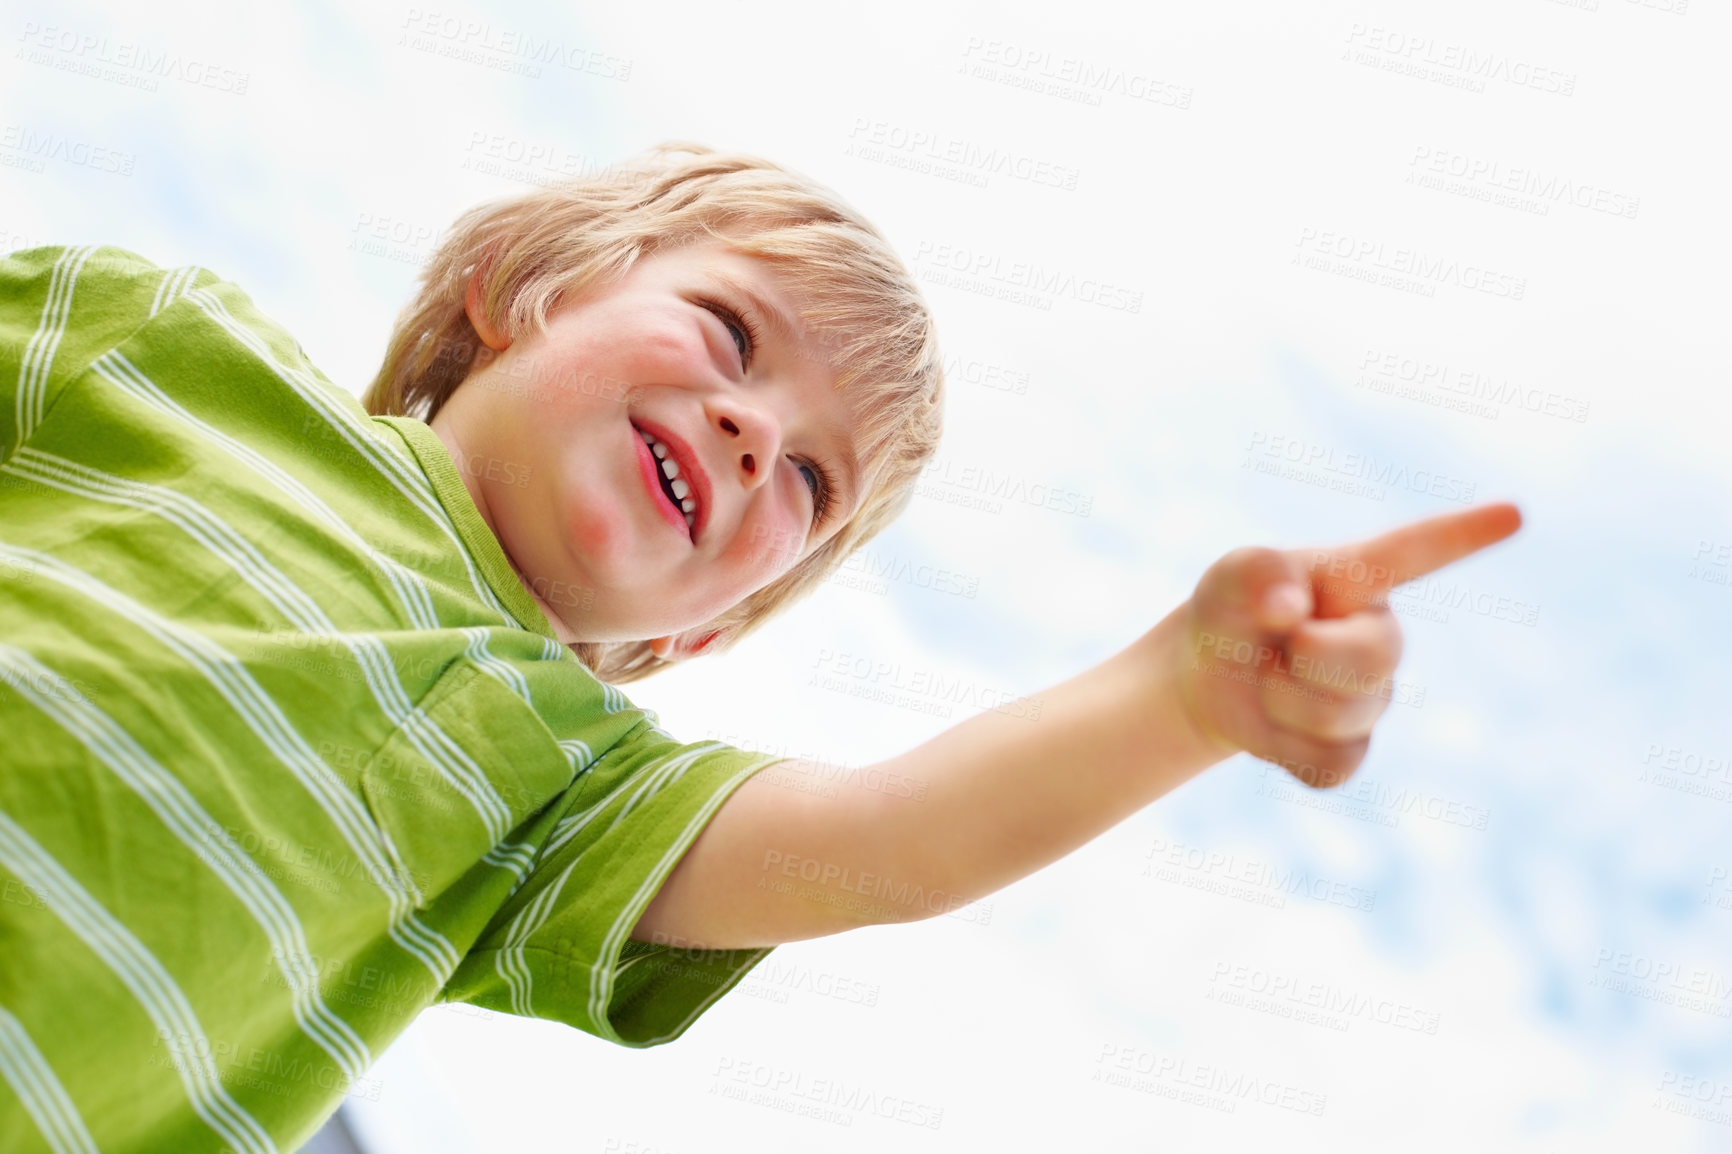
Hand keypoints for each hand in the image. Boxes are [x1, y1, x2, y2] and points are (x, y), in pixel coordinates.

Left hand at [1175, 503, 1522, 787]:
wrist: (1208, 673)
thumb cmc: (1234, 607)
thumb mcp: (1230, 574)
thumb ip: (1256, 572)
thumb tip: (1289, 608)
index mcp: (1360, 578)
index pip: (1420, 551)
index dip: (1464, 534)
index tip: (1513, 512)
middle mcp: (1380, 635)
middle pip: (1374, 658)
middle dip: (1310, 657)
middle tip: (1278, 644)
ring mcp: (1373, 697)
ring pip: (1342, 718)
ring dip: (1282, 700)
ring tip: (1267, 677)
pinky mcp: (1350, 751)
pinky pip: (1330, 765)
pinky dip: (1285, 750)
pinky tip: (1277, 725)